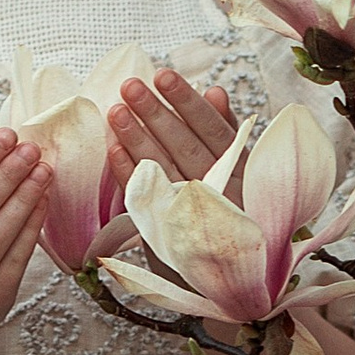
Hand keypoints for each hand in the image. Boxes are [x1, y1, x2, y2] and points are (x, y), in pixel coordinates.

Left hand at [88, 67, 242, 261]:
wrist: (230, 280)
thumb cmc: (233, 209)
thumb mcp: (238, 169)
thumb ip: (225, 131)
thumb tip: (215, 91)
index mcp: (242, 173)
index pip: (213, 131)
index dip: (187, 103)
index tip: (163, 75)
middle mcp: (221, 195)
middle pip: (186, 148)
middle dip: (156, 115)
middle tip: (129, 85)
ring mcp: (195, 217)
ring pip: (164, 172)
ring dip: (137, 139)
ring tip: (115, 110)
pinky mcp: (170, 238)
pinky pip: (145, 201)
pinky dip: (128, 174)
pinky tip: (112, 149)